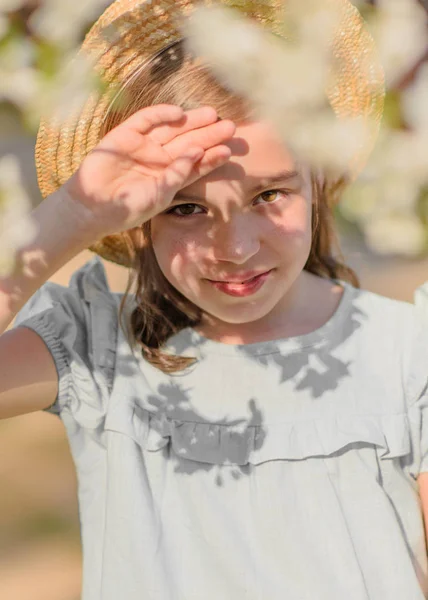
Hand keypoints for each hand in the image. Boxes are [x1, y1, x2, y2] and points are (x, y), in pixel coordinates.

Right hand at [63, 104, 234, 239]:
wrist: (92, 207)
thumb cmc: (127, 208)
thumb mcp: (159, 196)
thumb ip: (178, 175)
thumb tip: (198, 153)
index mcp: (170, 178)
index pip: (196, 165)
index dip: (212, 157)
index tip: (230, 150)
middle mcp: (159, 160)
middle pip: (189, 143)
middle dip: (208, 135)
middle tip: (230, 126)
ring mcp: (143, 146)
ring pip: (172, 129)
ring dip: (191, 122)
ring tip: (212, 114)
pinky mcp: (126, 134)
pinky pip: (146, 120)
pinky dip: (161, 114)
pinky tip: (179, 114)